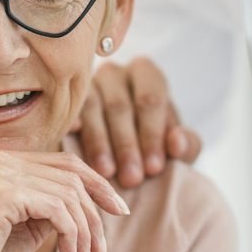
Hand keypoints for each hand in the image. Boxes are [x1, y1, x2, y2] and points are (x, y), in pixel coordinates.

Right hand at [0, 151, 128, 251]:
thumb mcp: (29, 227)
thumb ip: (54, 206)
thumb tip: (93, 200)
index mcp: (4, 161)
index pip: (66, 163)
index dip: (98, 184)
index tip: (119, 210)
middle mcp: (1, 159)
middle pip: (72, 176)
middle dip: (95, 213)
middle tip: (101, 250)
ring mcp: (0, 174)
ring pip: (70, 195)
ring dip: (86, 232)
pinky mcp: (3, 196)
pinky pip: (59, 210)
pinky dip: (73, 235)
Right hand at [73, 58, 201, 187]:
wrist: (122, 154)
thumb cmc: (152, 147)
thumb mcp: (175, 149)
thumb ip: (186, 146)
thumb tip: (176, 142)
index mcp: (146, 74)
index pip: (151, 99)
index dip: (153, 134)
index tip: (154, 168)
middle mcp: (115, 73)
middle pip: (119, 105)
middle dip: (127, 145)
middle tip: (132, 178)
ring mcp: (87, 83)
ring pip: (92, 108)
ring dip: (100, 143)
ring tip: (108, 173)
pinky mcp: (66, 98)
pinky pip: (68, 110)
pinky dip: (73, 125)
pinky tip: (75, 141)